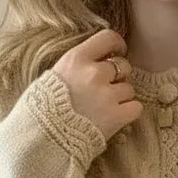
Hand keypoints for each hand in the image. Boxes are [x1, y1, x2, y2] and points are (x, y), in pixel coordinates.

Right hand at [52, 28, 142, 142]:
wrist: (43, 139)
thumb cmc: (41, 109)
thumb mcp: (53, 76)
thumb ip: (76, 66)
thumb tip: (95, 60)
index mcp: (77, 59)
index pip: (108, 38)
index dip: (117, 45)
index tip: (117, 51)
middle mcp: (94, 73)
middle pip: (123, 65)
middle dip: (118, 76)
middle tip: (106, 89)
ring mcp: (107, 95)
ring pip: (129, 88)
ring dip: (121, 97)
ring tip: (105, 108)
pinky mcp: (117, 116)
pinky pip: (136, 107)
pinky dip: (129, 112)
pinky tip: (116, 117)